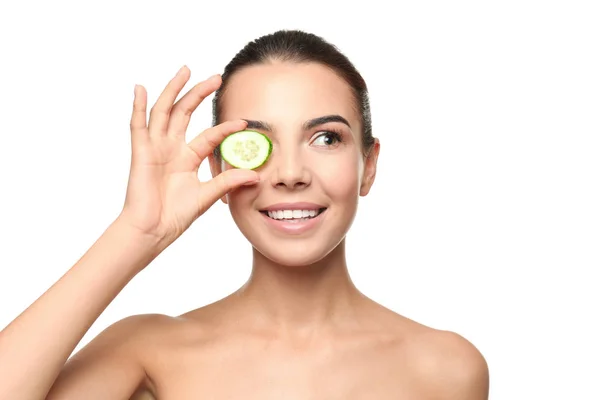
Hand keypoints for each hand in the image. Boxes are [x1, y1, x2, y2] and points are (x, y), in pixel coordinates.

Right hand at [117, 66, 258, 245]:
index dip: (226, 128)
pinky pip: (138, 125)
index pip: (209, 135)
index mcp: (188, 158)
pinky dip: (138, 106)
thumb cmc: (175, 216)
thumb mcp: (208, 194)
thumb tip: (256, 174)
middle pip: (185, 113)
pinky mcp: (141, 152)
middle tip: (216, 77)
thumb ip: (228, 181)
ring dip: (174, 90)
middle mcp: (172, 148)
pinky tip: (140, 88)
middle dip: (199, 93)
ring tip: (185, 70)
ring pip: (164, 111)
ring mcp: (155, 148)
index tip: (245, 122)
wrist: (153, 230)